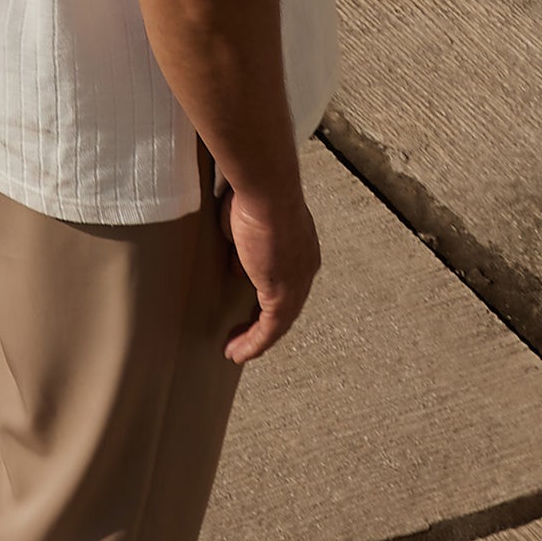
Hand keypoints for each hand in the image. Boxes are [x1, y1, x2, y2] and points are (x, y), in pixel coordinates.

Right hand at [222, 180, 320, 363]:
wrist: (265, 189)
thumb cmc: (254, 195)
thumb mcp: (246, 225)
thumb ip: (244, 247)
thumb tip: (239, 266)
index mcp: (301, 248)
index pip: (288, 283)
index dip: (268, 299)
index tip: (251, 311)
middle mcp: (305, 268)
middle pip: (286, 308)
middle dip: (262, 326)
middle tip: (243, 339)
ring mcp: (297, 282)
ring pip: (279, 323)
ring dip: (255, 340)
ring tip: (236, 351)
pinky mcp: (282, 293)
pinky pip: (269, 330)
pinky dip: (253, 343)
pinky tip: (238, 351)